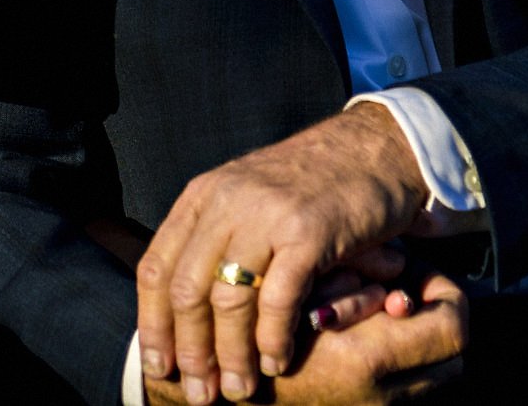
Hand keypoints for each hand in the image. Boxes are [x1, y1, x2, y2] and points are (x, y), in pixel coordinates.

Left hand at [137, 106, 429, 402]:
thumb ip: (215, 240)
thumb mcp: (248, 199)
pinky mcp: (309, 232)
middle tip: (199, 393)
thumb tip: (181, 316)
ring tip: (240, 389)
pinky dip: (274, 339)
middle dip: (190, 351)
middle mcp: (227, 201)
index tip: (158, 366)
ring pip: (229, 300)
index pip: (156, 268)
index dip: (153, 324)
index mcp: (204, 196)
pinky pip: (279, 299)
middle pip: (187, 290)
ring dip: (231, 355)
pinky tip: (278, 362)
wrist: (374, 147)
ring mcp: (267, 215)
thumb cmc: (311, 186)